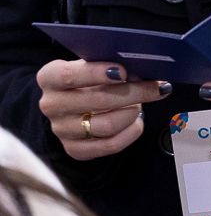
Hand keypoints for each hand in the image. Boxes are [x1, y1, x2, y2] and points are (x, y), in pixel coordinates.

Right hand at [37, 57, 169, 161]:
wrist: (72, 107)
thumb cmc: (86, 81)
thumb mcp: (90, 66)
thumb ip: (108, 66)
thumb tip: (140, 71)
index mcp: (49, 78)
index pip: (69, 76)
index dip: (97, 73)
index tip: (123, 71)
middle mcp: (51, 105)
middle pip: (97, 101)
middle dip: (133, 93)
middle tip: (155, 88)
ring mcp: (61, 130)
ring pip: (106, 125)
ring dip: (131, 113)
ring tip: (140, 105)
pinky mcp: (75, 150)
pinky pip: (110, 145)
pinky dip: (130, 133)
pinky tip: (137, 122)